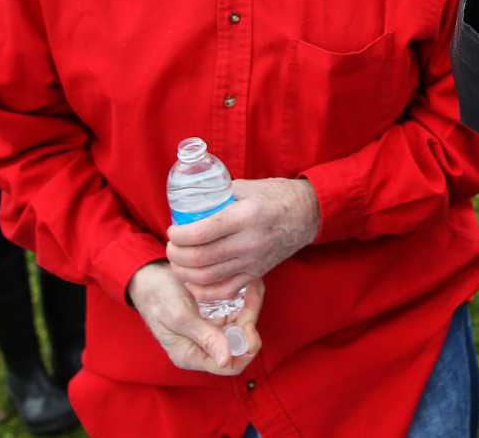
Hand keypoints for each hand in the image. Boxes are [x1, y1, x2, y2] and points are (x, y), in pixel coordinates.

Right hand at [127, 263, 263, 375]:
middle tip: (250, 293)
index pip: (230, 367)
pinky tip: (246, 282)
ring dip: (251, 305)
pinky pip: (240, 309)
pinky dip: (246, 297)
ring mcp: (213, 328)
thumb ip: (204, 337)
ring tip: (250, 283)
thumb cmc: (159, 297)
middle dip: (250, 319)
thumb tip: (226, 361)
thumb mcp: (179, 316)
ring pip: (244, 323)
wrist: (150, 275)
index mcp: (193, 355)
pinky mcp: (217, 313)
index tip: (248, 326)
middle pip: (242, 342)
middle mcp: (206, 345)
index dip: (246, 349)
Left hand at [165, 177, 318, 299]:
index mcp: (245, 216)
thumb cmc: (277, 196)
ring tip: (178, 262)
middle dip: (177, 255)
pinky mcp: (256, 274)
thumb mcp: (248, 187)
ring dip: (185, 273)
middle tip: (171, 247)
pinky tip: (192, 282)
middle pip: (200, 258)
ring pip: (208, 277)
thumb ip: (220, 196)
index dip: (179, 235)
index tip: (172, 230)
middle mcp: (249, 242)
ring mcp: (253, 262)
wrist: (308, 214)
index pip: (201, 233)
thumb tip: (193, 204)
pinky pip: (224, 290)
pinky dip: (203, 291)